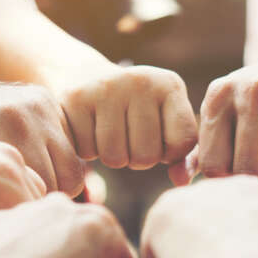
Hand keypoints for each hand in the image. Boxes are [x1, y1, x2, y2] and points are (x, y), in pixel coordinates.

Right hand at [53, 63, 196, 171]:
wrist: (84, 75)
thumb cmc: (134, 110)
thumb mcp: (165, 122)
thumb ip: (181, 155)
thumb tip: (181, 181)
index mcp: (170, 85)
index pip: (182, 144)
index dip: (169, 153)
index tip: (158, 137)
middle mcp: (141, 81)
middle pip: (146, 157)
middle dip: (137, 157)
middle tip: (128, 135)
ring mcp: (107, 87)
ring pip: (115, 159)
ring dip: (112, 156)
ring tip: (109, 132)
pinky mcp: (76, 98)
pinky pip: (86, 152)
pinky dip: (87, 150)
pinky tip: (88, 128)